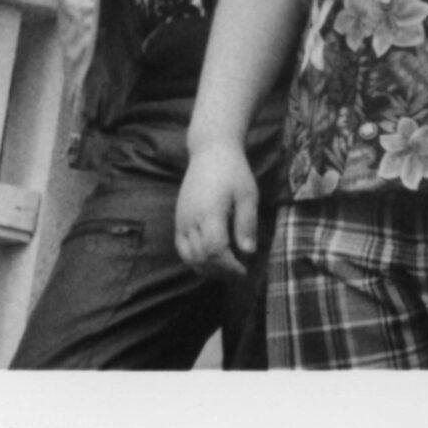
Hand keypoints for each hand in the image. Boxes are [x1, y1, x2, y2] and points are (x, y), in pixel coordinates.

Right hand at [173, 140, 259, 276]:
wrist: (210, 152)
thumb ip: (247, 223)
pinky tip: (211, 259)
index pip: (215, 251)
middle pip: (201, 258)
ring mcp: (181, 221)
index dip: (229, 267)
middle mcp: (191, 221)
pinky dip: (194, 259)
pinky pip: (182, 248)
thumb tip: (249, 252)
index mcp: (210, 214)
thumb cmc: (234, 171)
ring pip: (188, 257)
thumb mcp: (248, 194)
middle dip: (220, 272)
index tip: (244, 271)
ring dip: (206, 268)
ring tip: (226, 270)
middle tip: (238, 275)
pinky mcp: (178, 220)